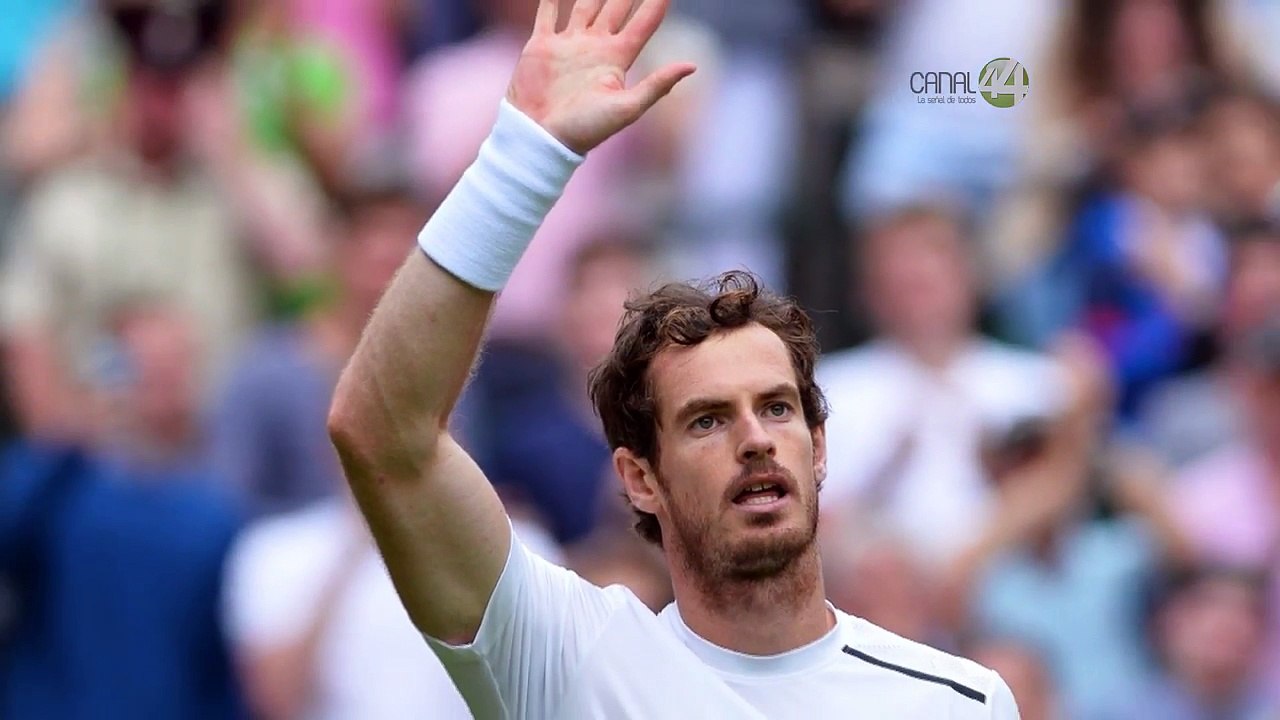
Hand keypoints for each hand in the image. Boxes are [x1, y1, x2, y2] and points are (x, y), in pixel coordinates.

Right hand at [507, 0, 696, 153]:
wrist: (541, 138)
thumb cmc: (585, 129)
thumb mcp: (627, 108)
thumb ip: (657, 85)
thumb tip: (693, 66)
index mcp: (617, 58)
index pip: (644, 22)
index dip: (657, 3)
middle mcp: (595, 46)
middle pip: (616, 6)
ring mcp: (569, 44)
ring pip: (585, 4)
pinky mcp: (542, 46)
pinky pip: (547, 13)